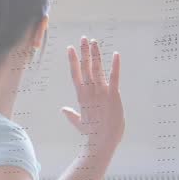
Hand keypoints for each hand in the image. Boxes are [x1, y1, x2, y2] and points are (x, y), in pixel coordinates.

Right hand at [62, 37, 124, 151]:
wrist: (101, 142)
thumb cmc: (91, 134)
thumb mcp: (79, 123)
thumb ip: (71, 114)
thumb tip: (63, 109)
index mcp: (81, 97)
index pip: (75, 74)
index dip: (73, 60)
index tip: (70, 48)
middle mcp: (89, 92)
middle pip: (85, 68)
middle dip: (84, 52)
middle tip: (83, 37)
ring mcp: (101, 93)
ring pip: (97, 69)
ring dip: (95, 54)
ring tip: (94, 41)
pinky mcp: (113, 96)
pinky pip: (115, 77)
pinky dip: (115, 65)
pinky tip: (115, 54)